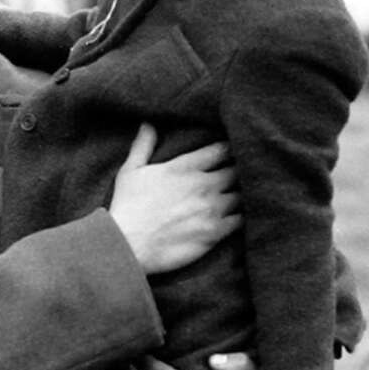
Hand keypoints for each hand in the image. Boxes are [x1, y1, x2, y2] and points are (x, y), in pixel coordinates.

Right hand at [109, 125, 239, 274]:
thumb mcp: (130, 171)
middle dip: (238, 172)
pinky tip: (236, 218)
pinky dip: (241, 218)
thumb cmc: (127, 207)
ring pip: (241, 195)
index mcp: (184, 167)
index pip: (220, 150)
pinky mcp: (215, 232)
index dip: (228, 150)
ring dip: (241, 195)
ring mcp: (211, 208)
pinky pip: (240, 220)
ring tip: (241, 197)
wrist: (128, 245)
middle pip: (236, 171)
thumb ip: (143, 146)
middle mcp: (203, 184)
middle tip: (239, 176)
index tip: (230, 153)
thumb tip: (148, 124)